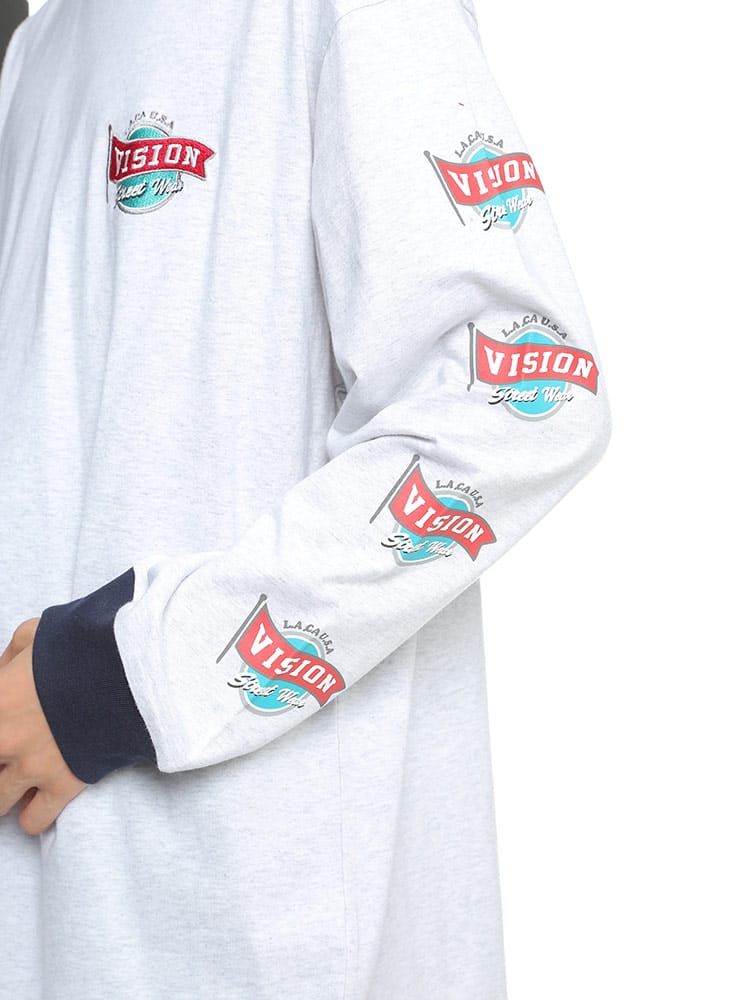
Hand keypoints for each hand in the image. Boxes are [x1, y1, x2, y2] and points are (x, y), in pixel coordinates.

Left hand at [0, 618, 88, 834]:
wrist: (129, 666)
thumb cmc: (82, 643)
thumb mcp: (34, 632)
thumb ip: (7, 658)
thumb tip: (1, 676)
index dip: (0, 723)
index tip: (9, 723)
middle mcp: (4, 739)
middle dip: (1, 756)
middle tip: (14, 748)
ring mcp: (32, 766)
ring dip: (6, 788)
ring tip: (22, 775)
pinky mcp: (63, 784)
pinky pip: (33, 821)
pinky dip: (32, 813)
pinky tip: (39, 798)